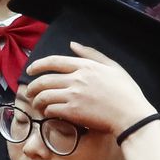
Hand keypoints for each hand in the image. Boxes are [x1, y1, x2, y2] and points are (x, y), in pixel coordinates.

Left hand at [19, 43, 153, 132]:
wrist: (131, 114)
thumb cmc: (125, 91)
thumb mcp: (112, 66)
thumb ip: (91, 54)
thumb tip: (72, 44)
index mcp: (85, 66)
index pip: (54, 61)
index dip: (38, 65)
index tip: (30, 70)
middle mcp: (76, 79)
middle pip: (44, 80)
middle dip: (32, 86)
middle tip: (29, 92)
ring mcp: (73, 96)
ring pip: (44, 96)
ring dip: (36, 101)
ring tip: (36, 105)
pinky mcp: (73, 112)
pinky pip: (51, 109)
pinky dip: (46, 111)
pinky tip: (48, 113)